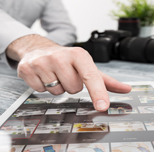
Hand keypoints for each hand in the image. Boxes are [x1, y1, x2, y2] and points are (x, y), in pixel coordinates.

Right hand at [6, 35, 130, 110]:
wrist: (37, 49)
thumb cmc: (66, 60)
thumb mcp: (87, 66)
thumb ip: (107, 81)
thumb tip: (127, 89)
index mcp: (78, 54)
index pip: (91, 76)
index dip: (98, 92)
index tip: (103, 106)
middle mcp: (60, 56)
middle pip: (73, 89)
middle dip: (71, 86)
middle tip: (66, 75)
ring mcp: (42, 62)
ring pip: (56, 92)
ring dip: (57, 87)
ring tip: (54, 75)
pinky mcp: (27, 69)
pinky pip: (39, 91)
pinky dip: (42, 87)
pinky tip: (43, 76)